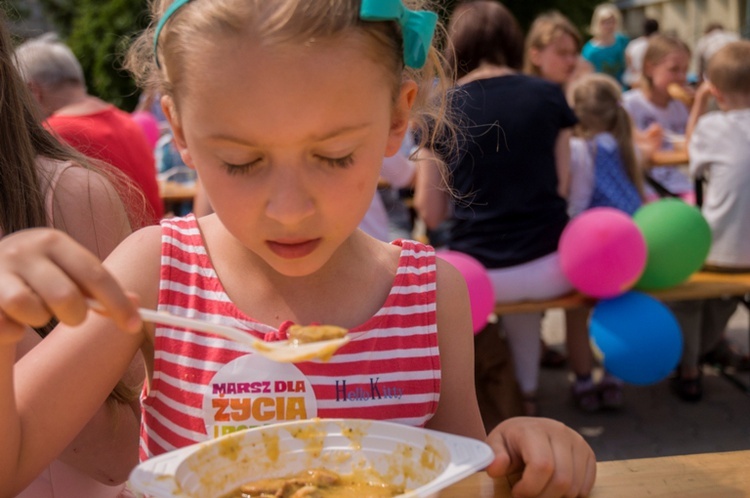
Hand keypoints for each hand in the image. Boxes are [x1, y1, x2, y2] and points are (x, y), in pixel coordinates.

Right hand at [0, 228, 140, 343]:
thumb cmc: (36, 275)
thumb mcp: (67, 272)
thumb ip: (98, 287)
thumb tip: (136, 301)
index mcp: (53, 241)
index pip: (95, 275)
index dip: (118, 304)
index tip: (135, 326)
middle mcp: (23, 249)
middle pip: (67, 296)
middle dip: (77, 316)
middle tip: (73, 318)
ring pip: (33, 311)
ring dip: (40, 320)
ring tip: (34, 312)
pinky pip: (6, 327)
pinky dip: (13, 331)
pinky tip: (10, 320)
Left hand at [486, 417, 596, 497]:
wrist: (528, 429)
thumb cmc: (511, 441)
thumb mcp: (495, 445)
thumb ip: (494, 456)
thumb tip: (497, 466)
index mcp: (534, 430)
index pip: (542, 465)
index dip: (530, 488)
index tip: (517, 492)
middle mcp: (559, 432)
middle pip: (562, 479)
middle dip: (543, 496)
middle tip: (529, 495)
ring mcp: (577, 441)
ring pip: (575, 486)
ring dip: (556, 497)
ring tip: (541, 489)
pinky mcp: (588, 452)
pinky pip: (586, 485)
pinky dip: (571, 494)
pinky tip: (554, 486)